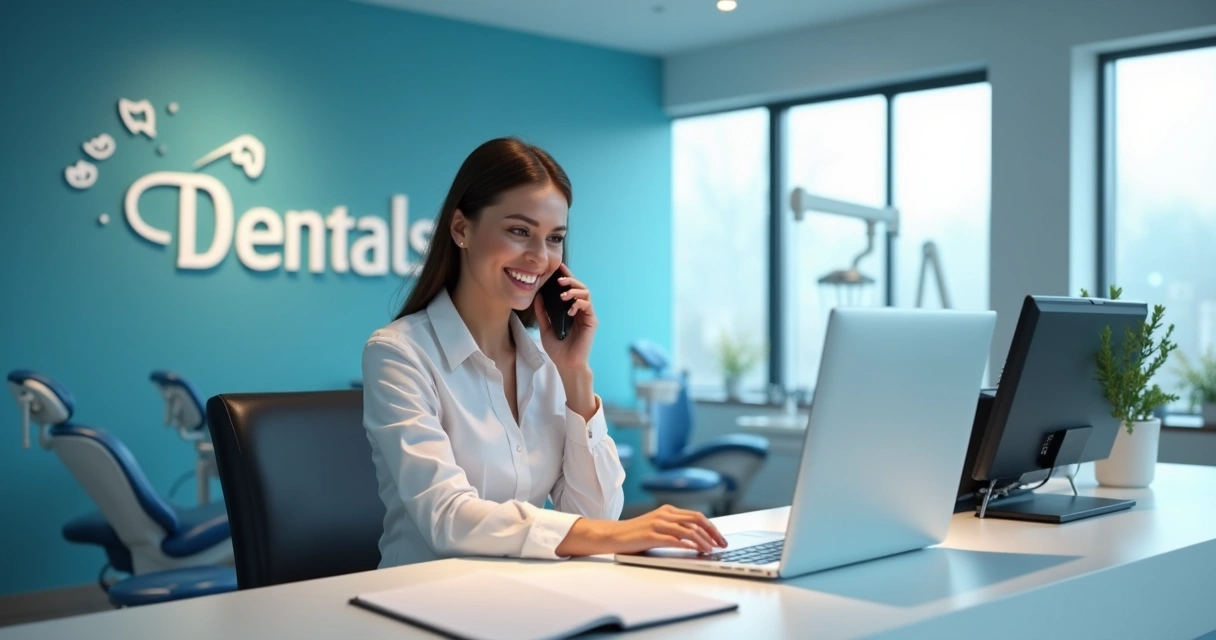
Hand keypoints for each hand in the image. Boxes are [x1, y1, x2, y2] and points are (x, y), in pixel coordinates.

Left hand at [533, 263, 595, 375]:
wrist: (566, 364)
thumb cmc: (558, 349)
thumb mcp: (545, 327)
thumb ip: (542, 312)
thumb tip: (537, 295)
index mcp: (570, 309)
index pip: (569, 289)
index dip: (565, 277)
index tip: (557, 268)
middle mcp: (580, 310)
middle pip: (579, 287)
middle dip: (570, 280)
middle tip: (559, 279)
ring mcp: (586, 315)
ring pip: (585, 293)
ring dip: (574, 290)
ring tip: (563, 293)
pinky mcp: (591, 321)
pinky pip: (587, 306)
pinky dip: (579, 303)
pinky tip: (570, 308)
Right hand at [555, 505, 728, 556]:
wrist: (611, 536)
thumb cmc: (634, 535)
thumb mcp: (657, 527)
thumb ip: (674, 529)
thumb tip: (697, 539)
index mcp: (667, 510)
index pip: (696, 516)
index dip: (711, 527)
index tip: (720, 538)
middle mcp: (664, 514)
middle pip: (696, 520)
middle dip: (712, 532)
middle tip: (722, 544)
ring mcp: (657, 523)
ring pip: (688, 529)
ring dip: (703, 540)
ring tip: (711, 550)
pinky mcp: (651, 534)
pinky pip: (675, 539)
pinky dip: (689, 545)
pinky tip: (696, 550)